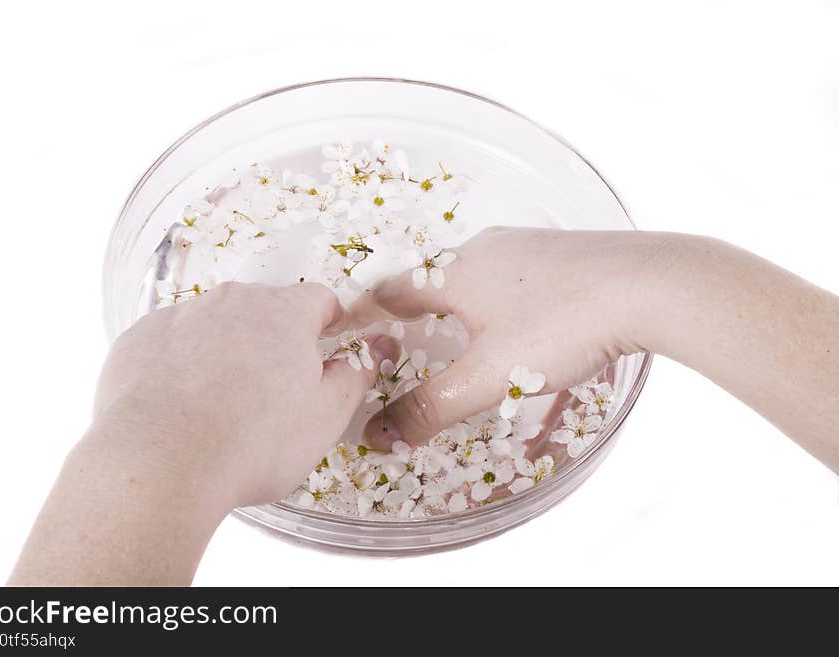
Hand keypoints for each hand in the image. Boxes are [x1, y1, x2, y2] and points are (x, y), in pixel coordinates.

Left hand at [92, 281, 398, 507]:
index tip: (325, 353)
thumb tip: (363, 358)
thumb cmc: (254, 443)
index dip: (327, 326)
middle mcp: (231, 301)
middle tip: (273, 395)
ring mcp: (180, 316)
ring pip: (216, 326)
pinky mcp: (138, 340)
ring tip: (222, 408)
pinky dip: (180, 366)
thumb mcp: (326, 418)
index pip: (319, 300)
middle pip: (265, 311)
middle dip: (274, 343)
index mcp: (284, 312)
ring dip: (226, 353)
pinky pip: (171, 344)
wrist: (161, 465)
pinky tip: (182, 407)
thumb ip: (352, 378)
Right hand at [350, 227, 672, 447]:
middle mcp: (487, 252)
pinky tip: (532, 352)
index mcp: (455, 271)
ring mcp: (529, 251)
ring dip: (466, 318)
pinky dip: (511, 321)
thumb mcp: (489, 376)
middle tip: (402, 348)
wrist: (653, 285)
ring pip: (481, 285)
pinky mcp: (566, 260)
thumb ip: (431, 406)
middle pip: (434, 284)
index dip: (363, 315)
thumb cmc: (562, 324)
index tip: (345, 334)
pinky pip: (522, 291)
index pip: (390, 291)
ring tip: (462, 347)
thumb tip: (380, 433)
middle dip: (416, 318)